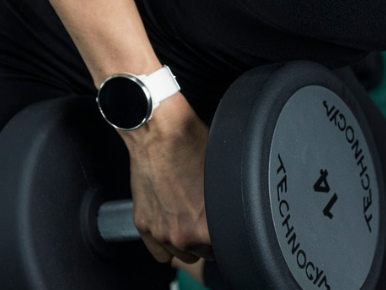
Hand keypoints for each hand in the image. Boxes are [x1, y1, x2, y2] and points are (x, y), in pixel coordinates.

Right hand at [124, 94, 215, 264]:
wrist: (158, 131)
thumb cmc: (191, 144)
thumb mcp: (225, 174)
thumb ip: (230, 202)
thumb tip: (240, 209)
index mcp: (208, 226)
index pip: (228, 246)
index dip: (230, 232)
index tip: (229, 223)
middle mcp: (184, 235)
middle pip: (206, 253)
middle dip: (209, 237)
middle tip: (210, 217)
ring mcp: (161, 232)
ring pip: (184, 254)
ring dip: (189, 242)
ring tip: (192, 219)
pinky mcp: (144, 225)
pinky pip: (160, 253)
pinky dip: (167, 245)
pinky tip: (174, 230)